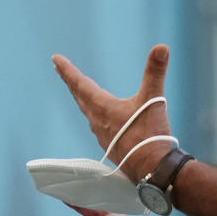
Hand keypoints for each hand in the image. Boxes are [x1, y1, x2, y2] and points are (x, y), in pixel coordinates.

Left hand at [52, 45, 172, 179]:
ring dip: (81, 98)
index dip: (67, 70)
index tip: (55, 59)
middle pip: (79, 96)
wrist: (152, 168)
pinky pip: (96, 124)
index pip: (80, 83)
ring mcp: (102, 135)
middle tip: (59, 69)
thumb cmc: (150, 134)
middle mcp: (97, 120)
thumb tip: (161, 47)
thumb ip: (156, 72)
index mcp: (102, 107)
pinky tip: (100, 117)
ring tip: (79, 90)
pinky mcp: (110, 145)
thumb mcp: (154, 98)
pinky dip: (93, 113)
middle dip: (70, 81)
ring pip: (87, 111)